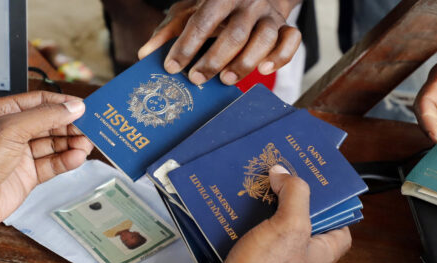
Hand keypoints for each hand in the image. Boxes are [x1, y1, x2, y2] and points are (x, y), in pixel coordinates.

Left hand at [0, 91, 91, 244]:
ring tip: (87, 144)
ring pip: (53, 145)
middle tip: (90, 128)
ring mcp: (19, 155)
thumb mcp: (11, 130)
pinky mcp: (26, 176)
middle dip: (70, 125)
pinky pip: (52, 165)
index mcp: (2, 113)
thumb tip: (72, 108)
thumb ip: (45, 117)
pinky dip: (66, 161)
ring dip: (71, 144)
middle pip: (50, 123)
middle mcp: (11, 133)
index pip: (40, 102)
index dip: (63, 104)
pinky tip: (77, 158)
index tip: (84, 107)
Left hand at [138, 0, 301, 85]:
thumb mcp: (188, 11)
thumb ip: (168, 31)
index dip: (186, 45)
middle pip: (235, 33)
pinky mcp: (285, 27)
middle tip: (196, 79)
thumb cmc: (215, 8)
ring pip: (263, 39)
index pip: (202, 21)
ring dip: (244, 63)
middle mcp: (248, 2)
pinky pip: (291, 42)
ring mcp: (269, 15)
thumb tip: (145, 55)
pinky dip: (280, 58)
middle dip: (214, 60)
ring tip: (225, 80)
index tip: (172, 67)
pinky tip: (263, 71)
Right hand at [175, 165, 350, 262]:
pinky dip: (237, 218)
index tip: (320, 184)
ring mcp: (269, 261)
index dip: (334, 207)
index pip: (339, 229)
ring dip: (260, 205)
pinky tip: (229, 200)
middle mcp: (297, 258)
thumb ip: (294, 194)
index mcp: (319, 253)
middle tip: (281, 171)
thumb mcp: (290, 227)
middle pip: (300, 221)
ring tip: (254, 178)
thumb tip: (284, 173)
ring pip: (269, 225)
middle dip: (289, 197)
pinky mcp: (244, 262)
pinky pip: (243, 234)